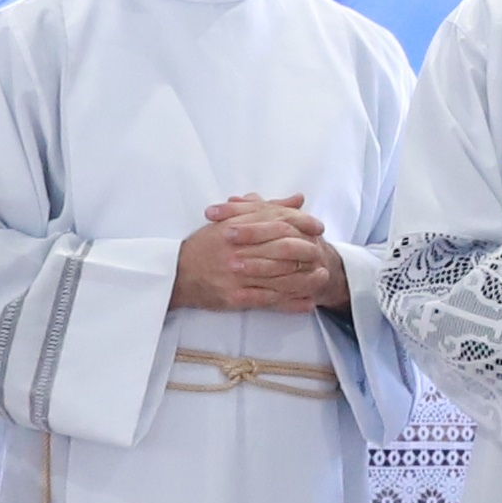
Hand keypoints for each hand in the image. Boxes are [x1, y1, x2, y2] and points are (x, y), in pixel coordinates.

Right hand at [175, 194, 344, 316]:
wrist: (178, 273)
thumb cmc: (207, 245)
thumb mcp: (232, 220)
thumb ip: (266, 208)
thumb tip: (297, 200)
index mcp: (236, 227)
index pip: (277, 221)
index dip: (302, 223)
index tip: (318, 227)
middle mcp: (237, 249)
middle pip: (282, 247)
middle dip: (307, 250)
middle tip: (322, 252)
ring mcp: (237, 275)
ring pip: (279, 275)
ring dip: (305, 278)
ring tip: (323, 277)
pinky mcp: (235, 297)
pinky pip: (269, 300)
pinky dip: (291, 302)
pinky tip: (307, 302)